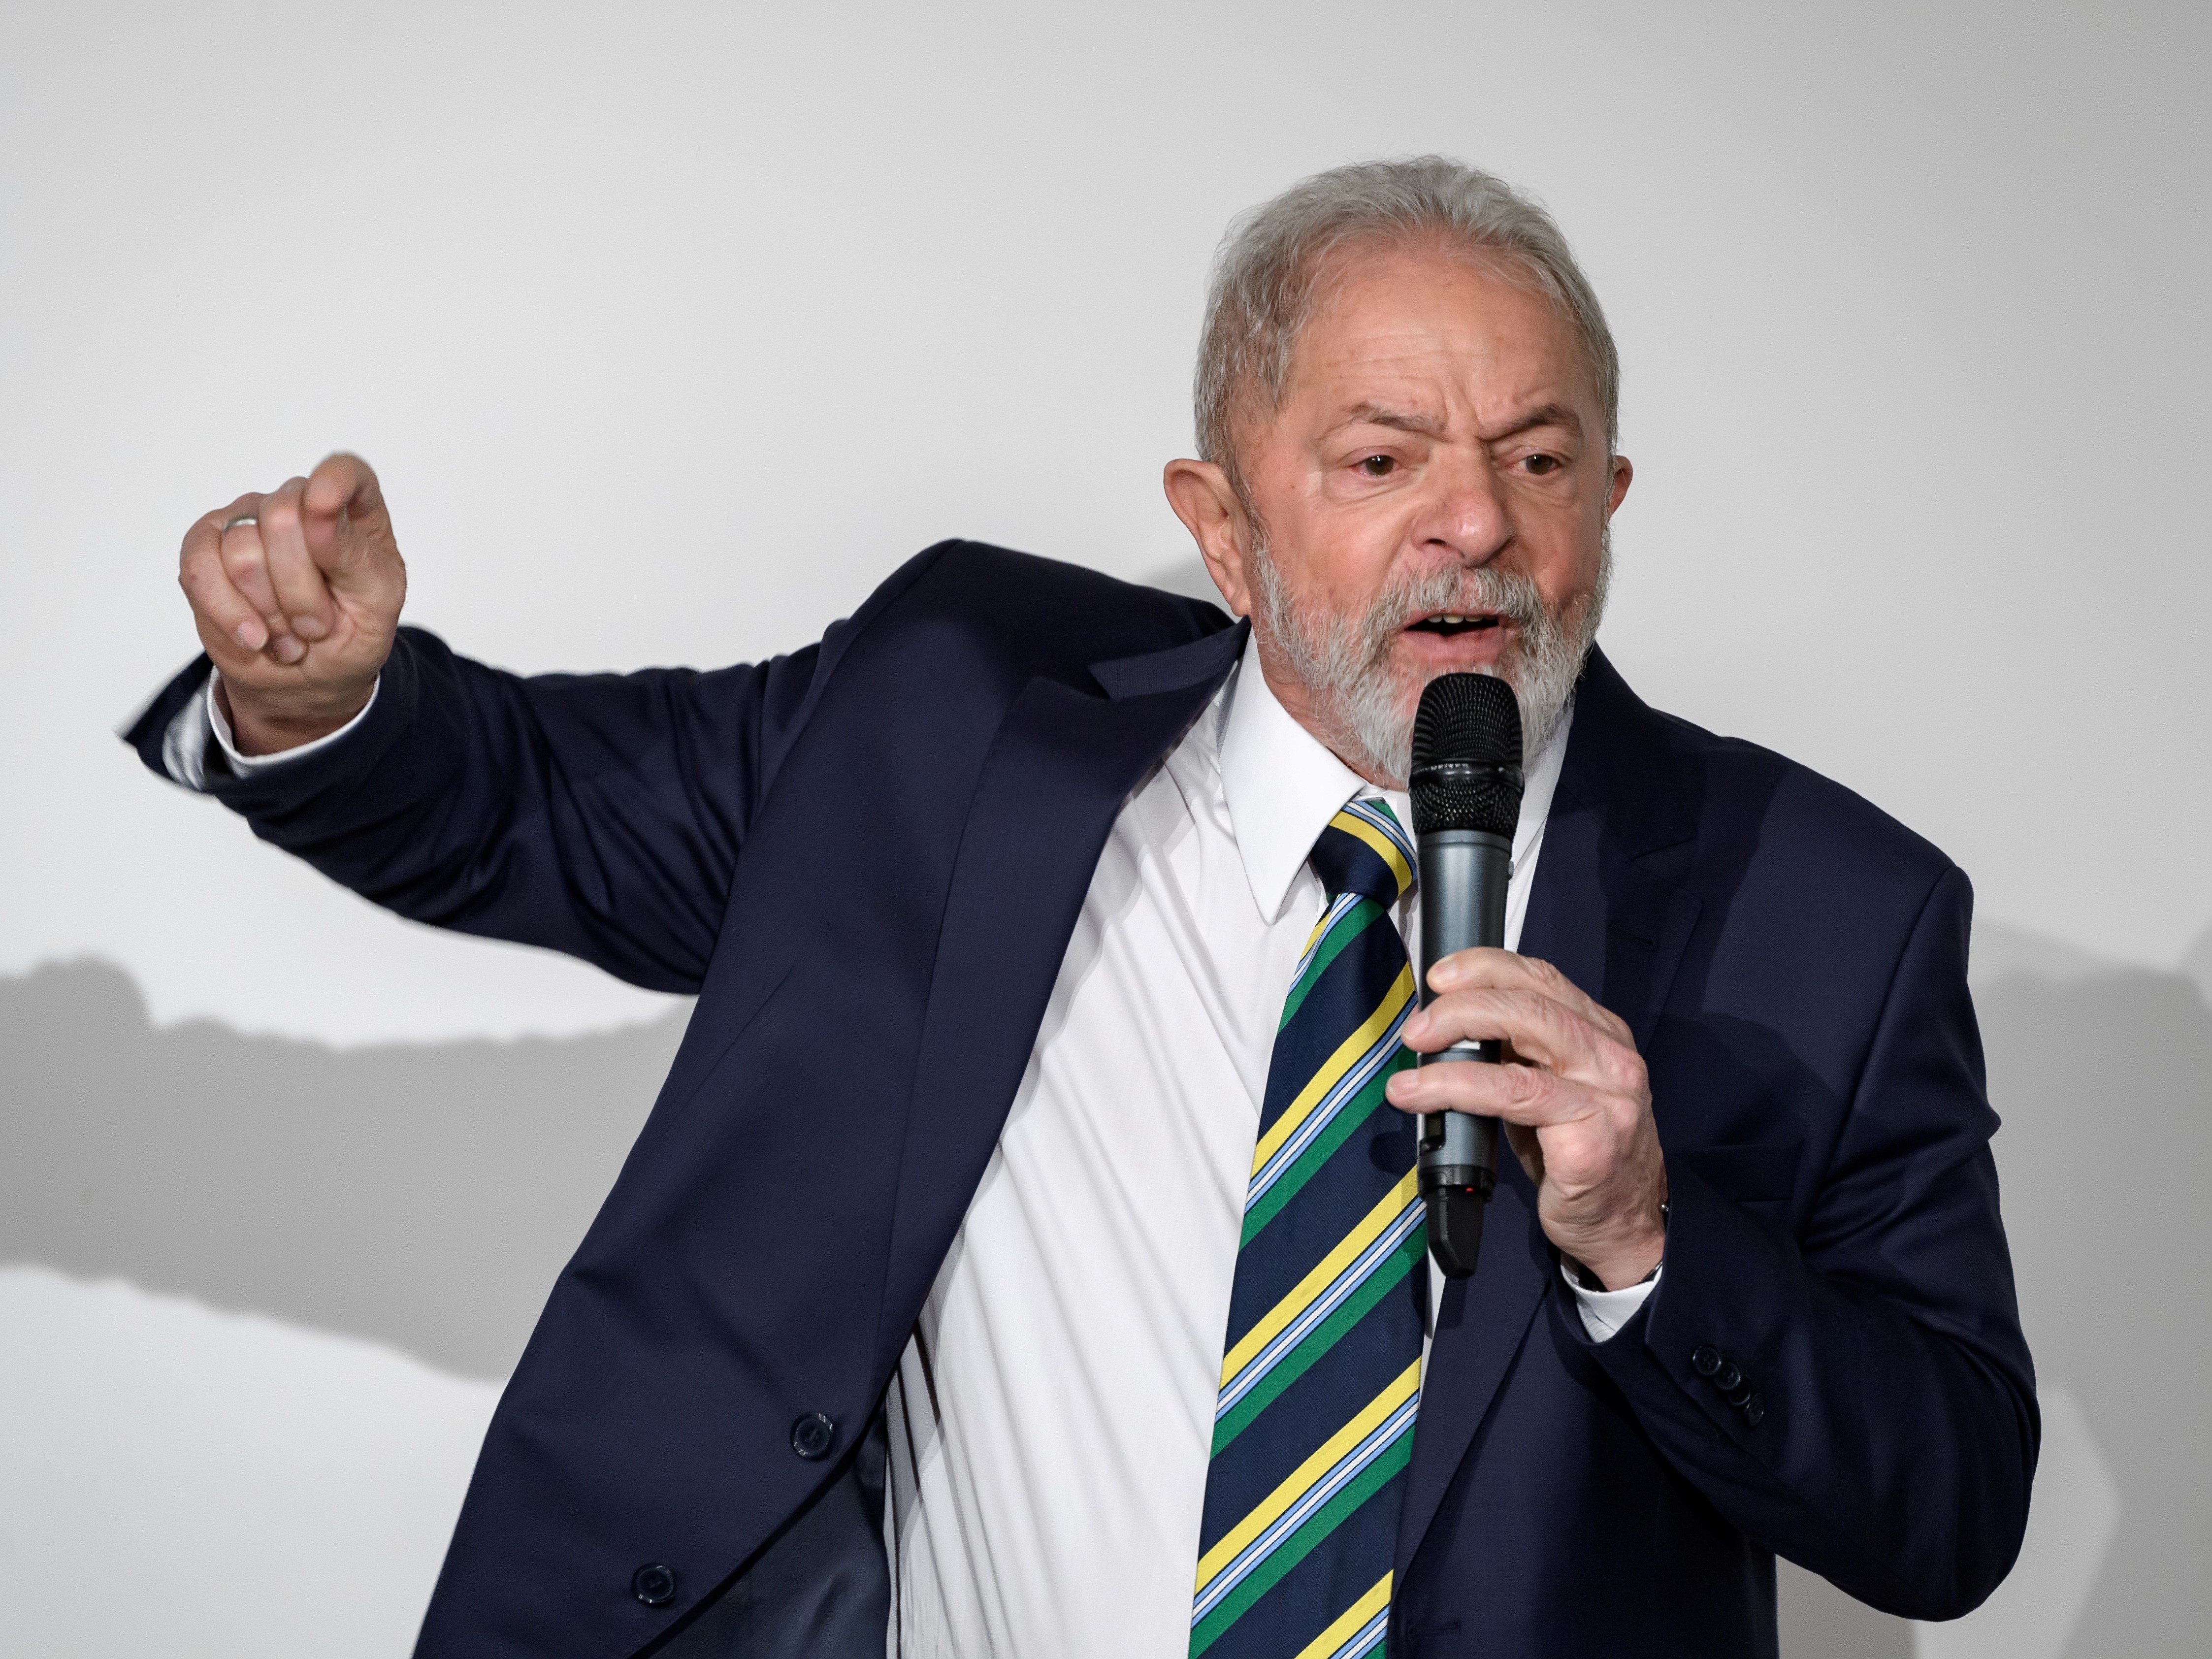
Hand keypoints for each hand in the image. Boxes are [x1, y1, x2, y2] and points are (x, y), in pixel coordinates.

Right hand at [176, 453, 405, 754]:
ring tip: (290, 632)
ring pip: (242, 554)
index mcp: (352, 510)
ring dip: (271, 613)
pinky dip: (230, 615)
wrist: (308, 678)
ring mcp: (245, 520)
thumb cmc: (351, 631)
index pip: (346, 472)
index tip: (325, 502)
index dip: (333, 481)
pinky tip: (255, 636)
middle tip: (318, 624)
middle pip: (282, 520)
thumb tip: (317, 503)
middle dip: (302, 592)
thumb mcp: (376, 600)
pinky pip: (200, 572)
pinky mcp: (203, 548)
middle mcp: (295, 502)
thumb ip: (352, 550)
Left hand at [1385, 948, 1665, 1289]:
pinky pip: (1514, 1097)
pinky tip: (1426, 1095)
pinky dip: (1459, 1089)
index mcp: (1601, 1035)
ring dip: (1453, 1043)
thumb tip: (1448, 1030)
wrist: (1625, 1227)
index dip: (1486, 967)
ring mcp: (1607, 1095)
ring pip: (1523, 1040)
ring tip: (1411, 1060)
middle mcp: (1610, 1057)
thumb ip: (1516, 1056)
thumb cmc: (1580, 1158)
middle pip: (1530, 1001)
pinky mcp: (1592, 1137)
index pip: (1542, 978)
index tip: (1441, 974)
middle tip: (1418, 1027)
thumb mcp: (1549, 1094)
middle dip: (1463, 1004)